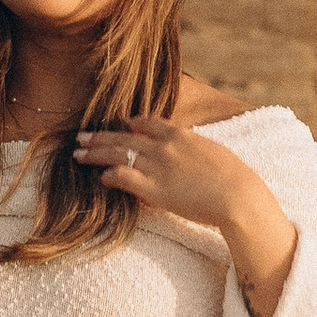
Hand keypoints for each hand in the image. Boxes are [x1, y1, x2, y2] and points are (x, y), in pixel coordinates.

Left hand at [74, 117, 249, 226]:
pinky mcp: (153, 188)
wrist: (237, 195)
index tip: (120, 124)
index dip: (130, 123)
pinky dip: (108, 175)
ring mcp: (157, 166)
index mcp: (180, 134)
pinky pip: (122, 176)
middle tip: (81, 136)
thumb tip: (191, 148)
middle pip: (124, 135)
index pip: (147, 122)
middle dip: (100, 136)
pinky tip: (100, 178)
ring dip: (95, 153)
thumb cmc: (233, 178)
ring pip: (116, 153)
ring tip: (78, 154)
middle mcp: (164, 146)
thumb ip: (194, 148)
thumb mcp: (213, 152)